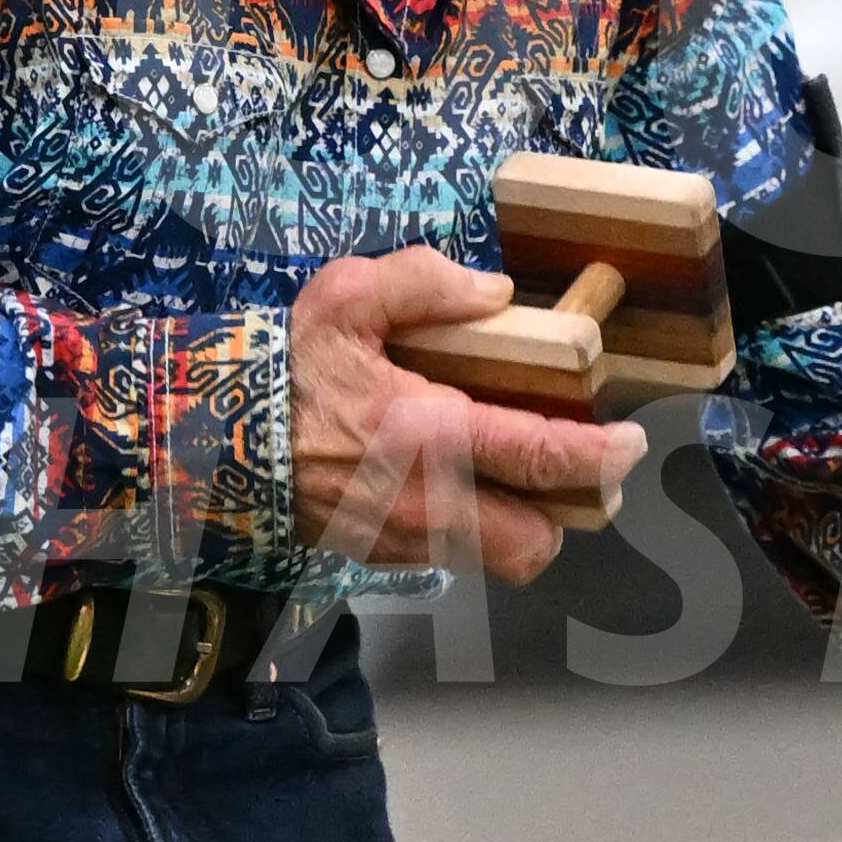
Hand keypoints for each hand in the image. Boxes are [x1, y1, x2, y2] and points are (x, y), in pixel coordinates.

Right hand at [290, 246, 643, 590]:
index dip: (601, 457)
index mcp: (431, 433)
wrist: (212, 447)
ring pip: (502, 559)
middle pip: (537, 541)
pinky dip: (476, 529)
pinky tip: (459, 484)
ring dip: (524, 524)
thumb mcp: (343, 300)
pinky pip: (458, 558)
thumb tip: (494, 292)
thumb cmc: (283, 375)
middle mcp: (430, 502)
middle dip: (568, 510)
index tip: (628, 444)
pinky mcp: (386, 557)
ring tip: (518, 475)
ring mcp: (408, 540)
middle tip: (572, 467)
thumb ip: (422, 282)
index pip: (543, 458)